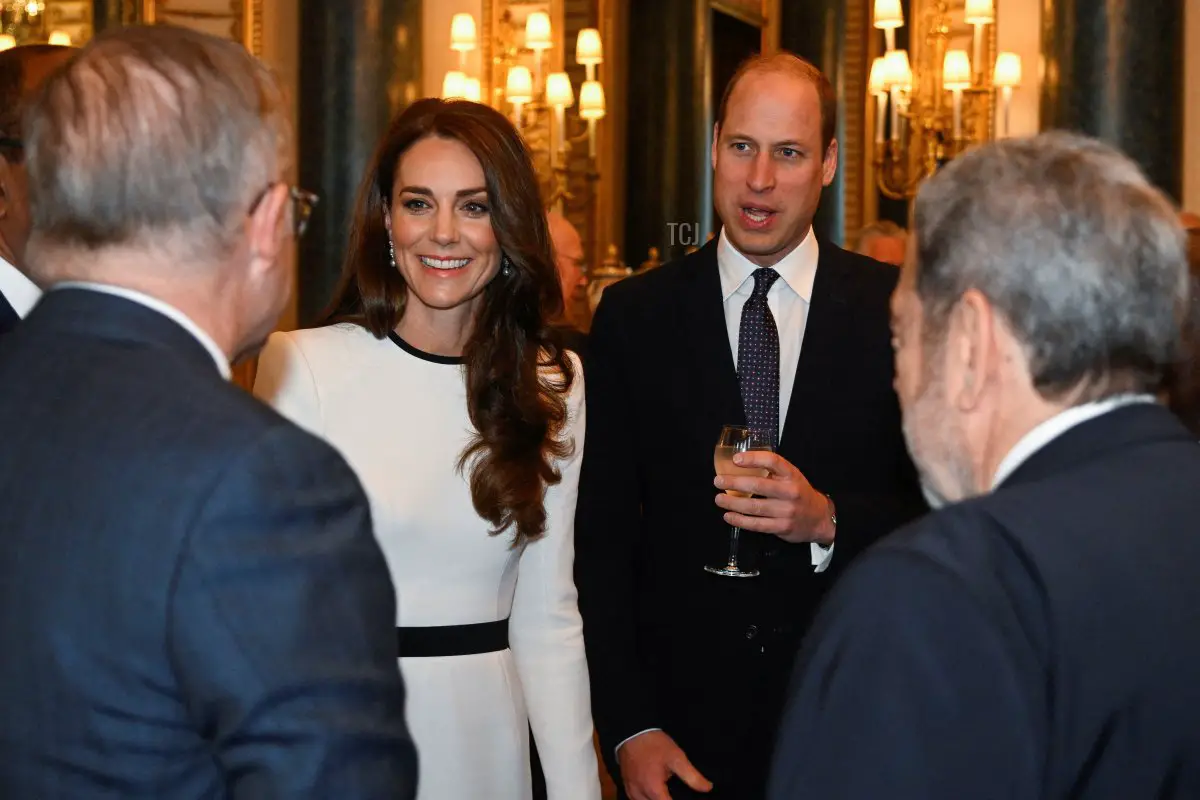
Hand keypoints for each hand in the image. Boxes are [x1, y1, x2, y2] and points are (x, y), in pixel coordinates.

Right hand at [617, 730, 712, 799]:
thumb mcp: (676, 757)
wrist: (632, 731)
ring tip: (667, 792)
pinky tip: (656, 791)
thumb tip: (707, 788)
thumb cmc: (654, 744)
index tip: (686, 797)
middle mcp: (640, 795)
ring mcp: (631, 791)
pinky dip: (647, 798)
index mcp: (654, 790)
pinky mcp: (627, 786)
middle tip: (678, 792)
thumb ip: (692, 776)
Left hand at [714, 450, 834, 544]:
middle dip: (734, 483)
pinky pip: (757, 524)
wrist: (819, 519)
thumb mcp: (792, 477)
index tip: (735, 459)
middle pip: (758, 485)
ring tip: (719, 499)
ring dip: (732, 503)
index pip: (773, 461)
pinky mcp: (782, 527)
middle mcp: (790, 492)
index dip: (753, 458)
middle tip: (718, 481)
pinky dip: (740, 521)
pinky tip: (728, 516)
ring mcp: (786, 511)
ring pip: (754, 507)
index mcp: (792, 475)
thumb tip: (740, 464)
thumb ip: (772, 471)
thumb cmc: (799, 493)